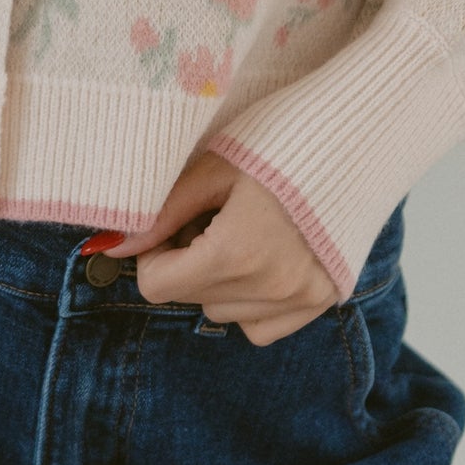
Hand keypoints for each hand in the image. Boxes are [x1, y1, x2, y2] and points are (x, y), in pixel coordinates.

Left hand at [102, 155, 336, 345]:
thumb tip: (110, 248)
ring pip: (223, 313)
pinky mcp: (321, 300)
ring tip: (242, 233)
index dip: (154, 252)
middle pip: (190, 297)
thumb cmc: (278, 143)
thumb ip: (160, 214)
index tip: (173, 223)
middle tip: (212, 218)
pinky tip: (263, 260)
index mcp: (236, 252)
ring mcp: (300, 298)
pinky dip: (251, 302)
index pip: (156, 285)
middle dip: (187, 262)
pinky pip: (261, 327)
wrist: (355, 137)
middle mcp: (270, 286)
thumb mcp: (211, 170)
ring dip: (219, 282)